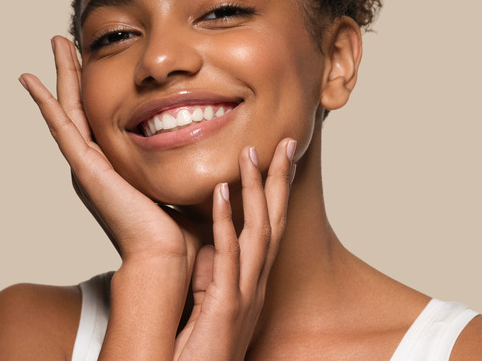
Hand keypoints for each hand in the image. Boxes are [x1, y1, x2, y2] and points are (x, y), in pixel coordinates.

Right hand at [19, 36, 200, 270]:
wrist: (166, 258)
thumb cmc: (177, 233)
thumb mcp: (179, 185)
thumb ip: (184, 164)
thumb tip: (207, 143)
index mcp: (113, 168)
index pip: (99, 116)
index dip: (94, 86)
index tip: (93, 57)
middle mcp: (94, 164)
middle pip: (79, 106)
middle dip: (73, 71)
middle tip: (65, 40)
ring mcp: (86, 165)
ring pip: (68, 109)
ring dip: (61, 74)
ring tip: (56, 42)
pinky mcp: (84, 168)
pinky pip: (61, 127)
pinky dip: (45, 102)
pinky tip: (31, 80)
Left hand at [173, 140, 295, 360]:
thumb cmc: (197, 353)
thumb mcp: (208, 305)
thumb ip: (211, 275)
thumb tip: (206, 245)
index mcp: (251, 283)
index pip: (267, 228)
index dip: (274, 193)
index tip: (275, 159)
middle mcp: (255, 286)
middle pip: (272, 223)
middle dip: (278, 182)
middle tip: (284, 142)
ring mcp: (245, 296)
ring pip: (258, 234)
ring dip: (255, 191)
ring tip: (251, 153)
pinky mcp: (227, 307)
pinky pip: (227, 257)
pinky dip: (226, 223)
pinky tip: (222, 193)